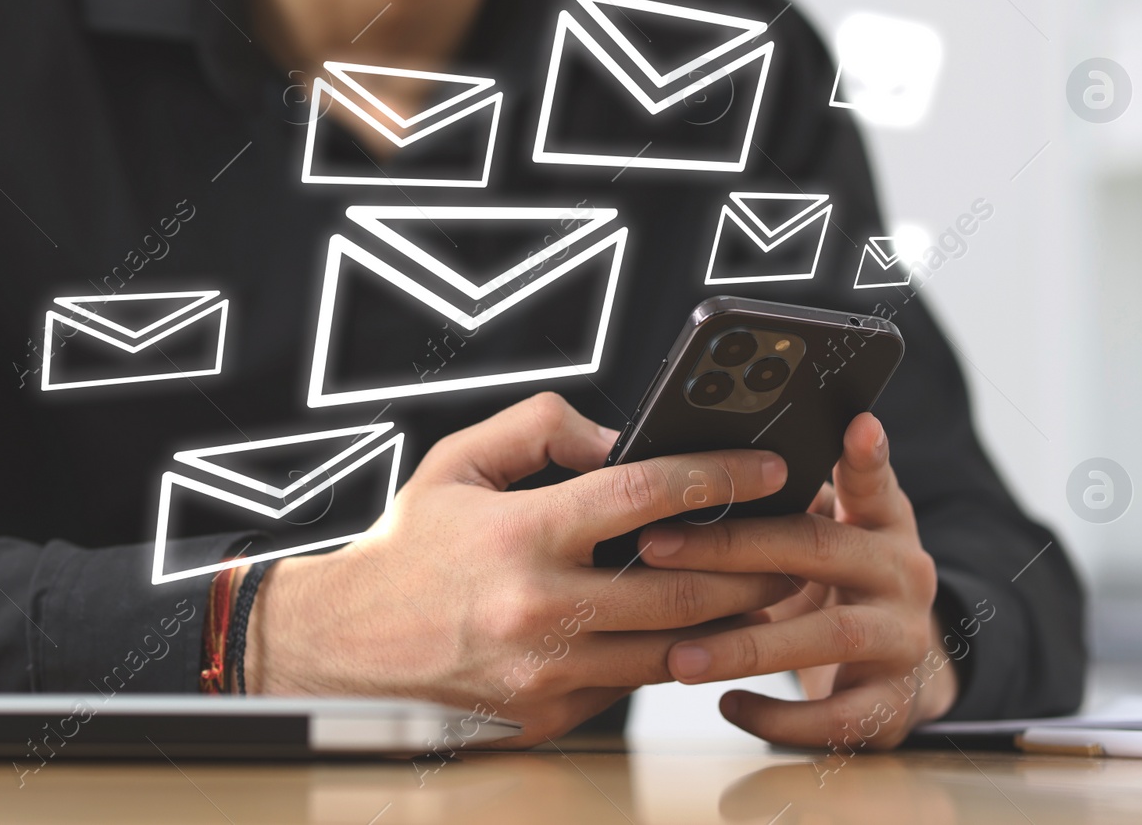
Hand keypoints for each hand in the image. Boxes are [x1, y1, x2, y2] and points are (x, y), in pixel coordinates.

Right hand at [245, 393, 792, 745]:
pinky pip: (634, 685)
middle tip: (794, 538)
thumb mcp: (458, 462)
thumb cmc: (409, 550)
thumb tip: (618, 439)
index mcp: (523, 532)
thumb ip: (541, 428)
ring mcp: (548, 669)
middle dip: (754, 561)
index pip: (645, 495)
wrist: (347, 647)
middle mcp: (541, 605)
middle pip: (684, 585)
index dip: (718, 475)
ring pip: (675, 648)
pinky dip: (675, 657)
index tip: (768, 467)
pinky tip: (700, 632)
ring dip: (734, 620)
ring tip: (768, 589)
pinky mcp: (550, 714)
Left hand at [637, 413, 957, 749]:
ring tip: (678, 655)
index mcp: (882, 523)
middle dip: (731, 548)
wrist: (893, 674)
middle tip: (655, 547)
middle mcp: (903, 574)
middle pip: (818, 549)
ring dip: (747, 645)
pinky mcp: (893, 706)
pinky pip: (838, 717)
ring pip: (830, 634)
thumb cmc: (831, 587)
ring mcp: (903, 640)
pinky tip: (729, 705)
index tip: (856, 423)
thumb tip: (689, 463)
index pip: (872, 481)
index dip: (865, 456)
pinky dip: (780, 716)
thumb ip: (786, 501)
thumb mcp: (825, 535)